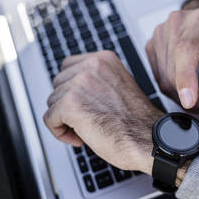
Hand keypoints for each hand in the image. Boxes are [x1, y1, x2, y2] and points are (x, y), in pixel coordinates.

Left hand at [43, 51, 163, 173]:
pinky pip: (49, 118)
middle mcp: (91, 66)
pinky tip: (78, 138)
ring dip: (64, 119)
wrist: (148, 139)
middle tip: (85, 119)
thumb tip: (70, 87)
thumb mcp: (117, 86)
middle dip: (67, 103)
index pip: (68, 66)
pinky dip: (59, 132)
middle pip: (58, 84)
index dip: (71, 88)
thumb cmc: (136, 121)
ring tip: (85, 129)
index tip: (82, 103)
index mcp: (103, 59)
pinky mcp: (70, 104)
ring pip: (52, 102)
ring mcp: (80, 83)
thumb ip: (96, 81)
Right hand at [145, 0, 198, 120]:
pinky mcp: (151, 45)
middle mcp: (174, 26)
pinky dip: (170, 86)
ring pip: (162, 78)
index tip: (189, 103)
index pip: (185, 52)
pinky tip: (182, 84)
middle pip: (172, 73)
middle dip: (188, 97)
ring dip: (178, 95)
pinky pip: (156, 75)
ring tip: (195, 95)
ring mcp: (159, 35)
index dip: (185, 80)